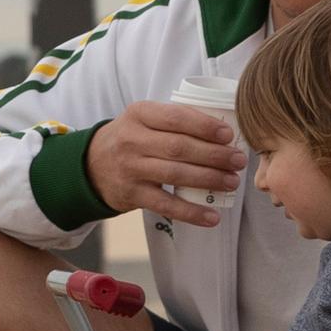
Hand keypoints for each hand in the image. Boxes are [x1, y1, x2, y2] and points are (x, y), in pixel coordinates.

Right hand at [87, 101, 249, 226]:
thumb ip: (175, 119)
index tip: (228, 135)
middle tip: (238, 161)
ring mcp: (130, 168)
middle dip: (214, 155)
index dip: (204, 126)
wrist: (91, 164)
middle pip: (179, 147)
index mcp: (139, 114)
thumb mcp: (144, 118)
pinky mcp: (131, 194)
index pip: (175, 117)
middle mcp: (131, 140)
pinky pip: (165, 205)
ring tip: (231, 182)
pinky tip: (212, 216)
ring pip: (175, 175)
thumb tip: (223, 130)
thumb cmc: (132, 138)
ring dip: (208, 179)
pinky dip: (191, 212)